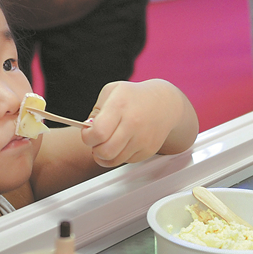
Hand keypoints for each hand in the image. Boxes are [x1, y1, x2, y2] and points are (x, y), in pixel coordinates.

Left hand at [81, 79, 198, 167]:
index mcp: (120, 105)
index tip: (88, 132)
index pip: (98, 132)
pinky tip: (122, 143)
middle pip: (104, 151)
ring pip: (114, 160)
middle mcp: (133, 123)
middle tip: (97, 141)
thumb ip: (96, 111)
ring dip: (105, 155)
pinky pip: (126, 161)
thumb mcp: (111, 92)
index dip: (87, 136)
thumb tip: (87, 130)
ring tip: (107, 142)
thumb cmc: (134, 97)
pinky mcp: (148, 150)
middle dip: (95, 149)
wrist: (164, 103)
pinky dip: (119, 155)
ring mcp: (142, 139)